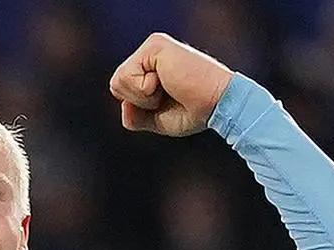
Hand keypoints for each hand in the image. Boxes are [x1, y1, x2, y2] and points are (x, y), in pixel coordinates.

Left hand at [109, 33, 233, 136]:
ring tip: (167, 88)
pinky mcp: (155, 45)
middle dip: (138, 103)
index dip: (138, 108)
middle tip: (167, 96)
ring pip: (118, 81)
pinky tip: (166, 81)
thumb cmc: (194, 112)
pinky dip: (144, 90)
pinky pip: (126, 76)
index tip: (167, 103)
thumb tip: (123, 104)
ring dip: (142, 97)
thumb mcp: (157, 120)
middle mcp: (151, 53)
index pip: (122, 91)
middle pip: (116, 85)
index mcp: (151, 68)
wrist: (217, 105)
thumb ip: (135, 115)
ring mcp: (153, 47)